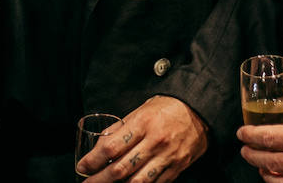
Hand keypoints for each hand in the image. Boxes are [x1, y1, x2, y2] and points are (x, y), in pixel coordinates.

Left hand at [78, 95, 207, 182]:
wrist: (200, 110)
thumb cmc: (167, 108)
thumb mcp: (142, 110)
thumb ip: (123, 128)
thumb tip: (101, 145)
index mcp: (142, 123)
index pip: (111, 147)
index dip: (93, 161)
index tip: (82, 167)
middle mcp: (154, 141)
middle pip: (120, 169)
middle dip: (99, 180)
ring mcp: (167, 156)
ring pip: (137, 182)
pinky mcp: (177, 167)